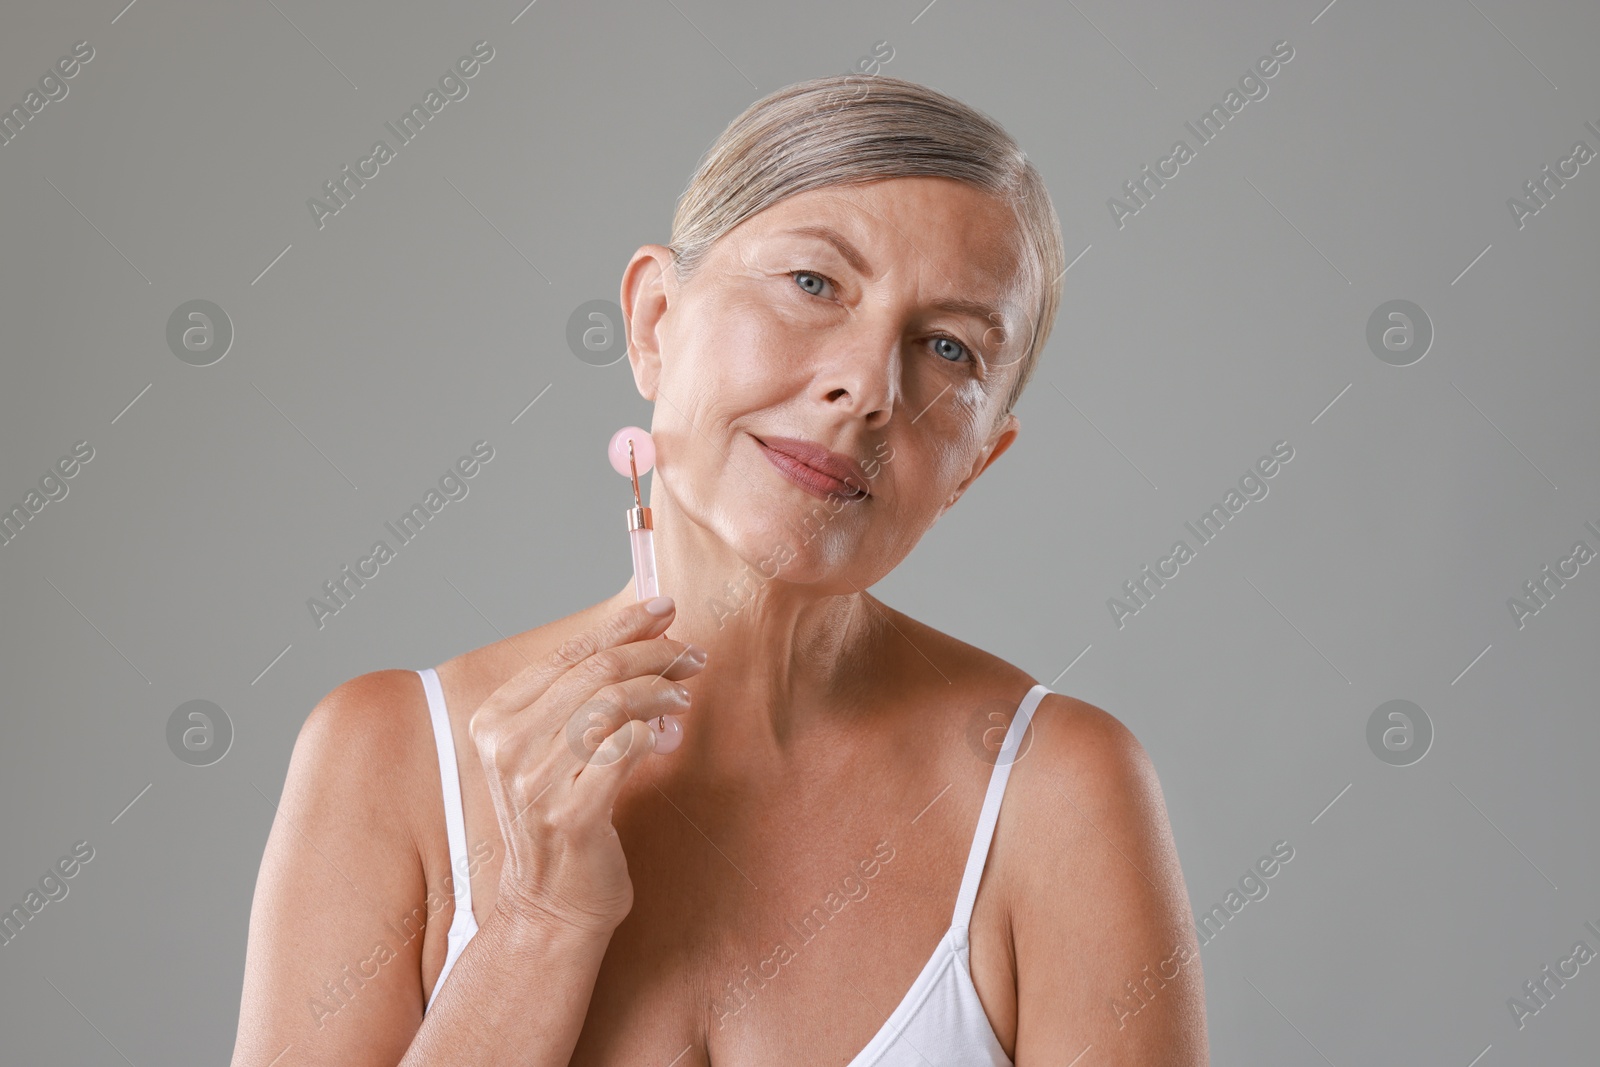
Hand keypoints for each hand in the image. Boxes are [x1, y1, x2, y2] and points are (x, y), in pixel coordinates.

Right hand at [468, 596, 704, 935]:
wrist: (551, 904)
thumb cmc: (561, 817)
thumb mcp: (553, 747)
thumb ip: (582, 695)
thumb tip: (648, 634)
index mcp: (494, 719)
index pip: (567, 652)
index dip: (622, 625)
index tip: (665, 608)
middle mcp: (506, 746)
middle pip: (596, 672)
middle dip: (654, 655)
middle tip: (693, 656)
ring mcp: (535, 782)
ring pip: (613, 704)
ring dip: (660, 692)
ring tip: (682, 698)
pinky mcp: (571, 815)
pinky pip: (625, 749)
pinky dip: (654, 734)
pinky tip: (668, 739)